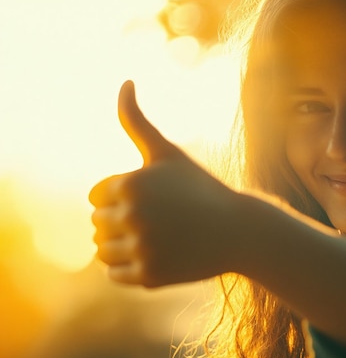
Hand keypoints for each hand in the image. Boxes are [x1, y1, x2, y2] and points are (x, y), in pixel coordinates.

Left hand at [89, 81, 237, 286]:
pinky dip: (131, 268)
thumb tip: (125, 81)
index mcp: (130, 183)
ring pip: (102, 251)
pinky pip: (115, 274)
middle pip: (98, 224)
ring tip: (157, 238)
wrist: (238, 230)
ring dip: (123, 246)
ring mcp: (142, 248)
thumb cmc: (200, 187)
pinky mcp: (149, 276)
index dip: (122, 197)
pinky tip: (158, 255)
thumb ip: (136, 120)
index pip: (96, 196)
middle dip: (123, 222)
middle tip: (161, 221)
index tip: (154, 199)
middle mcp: (132, 216)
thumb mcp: (167, 153)